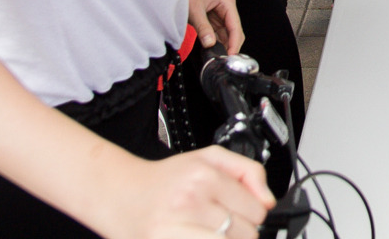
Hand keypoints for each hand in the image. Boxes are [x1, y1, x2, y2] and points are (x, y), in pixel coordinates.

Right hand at [103, 146, 274, 238]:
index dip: (251, 212)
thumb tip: (268, 200)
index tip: (236, 210)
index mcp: (204, 176)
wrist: (120, 194)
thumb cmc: (166, 179)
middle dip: (238, 231)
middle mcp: (190, 201)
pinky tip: (197, 235)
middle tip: (217, 222)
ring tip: (207, 232)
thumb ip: (247, 171)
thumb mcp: (208, 158)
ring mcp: (175, 228)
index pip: (257, 210)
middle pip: (247, 234)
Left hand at [187, 0, 242, 53]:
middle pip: (234, 31)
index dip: (234, 43)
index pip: (235, 27)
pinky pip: (217, 33)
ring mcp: (219, 14)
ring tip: (218, 57)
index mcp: (227, 2)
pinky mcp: (212, 19)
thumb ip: (203, 27)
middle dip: (230, 45)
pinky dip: (216, 42)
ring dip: (223, 45)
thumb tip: (210, 44)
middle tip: (224, 60)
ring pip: (226, 34)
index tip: (230, 56)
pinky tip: (212, 50)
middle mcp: (226, 8)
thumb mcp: (194, 10)